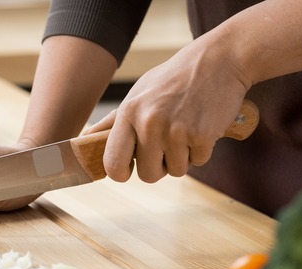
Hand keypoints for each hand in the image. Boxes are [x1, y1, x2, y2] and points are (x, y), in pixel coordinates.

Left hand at [84, 38, 249, 182]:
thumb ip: (112, 122)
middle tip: (167, 144)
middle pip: (147, 175)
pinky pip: (198, 162)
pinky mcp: (202, 136)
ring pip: (176, 171)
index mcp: (129, 113)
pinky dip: (201, 150)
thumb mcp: (137, 93)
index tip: (130, 169)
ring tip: (185, 129)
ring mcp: (176, 131)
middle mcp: (149, 123)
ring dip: (182, 157)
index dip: (121, 173)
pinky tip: (202, 125)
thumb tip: (83, 141)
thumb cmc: (173, 79)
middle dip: (158, 166)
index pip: (113, 164)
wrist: (219, 60)